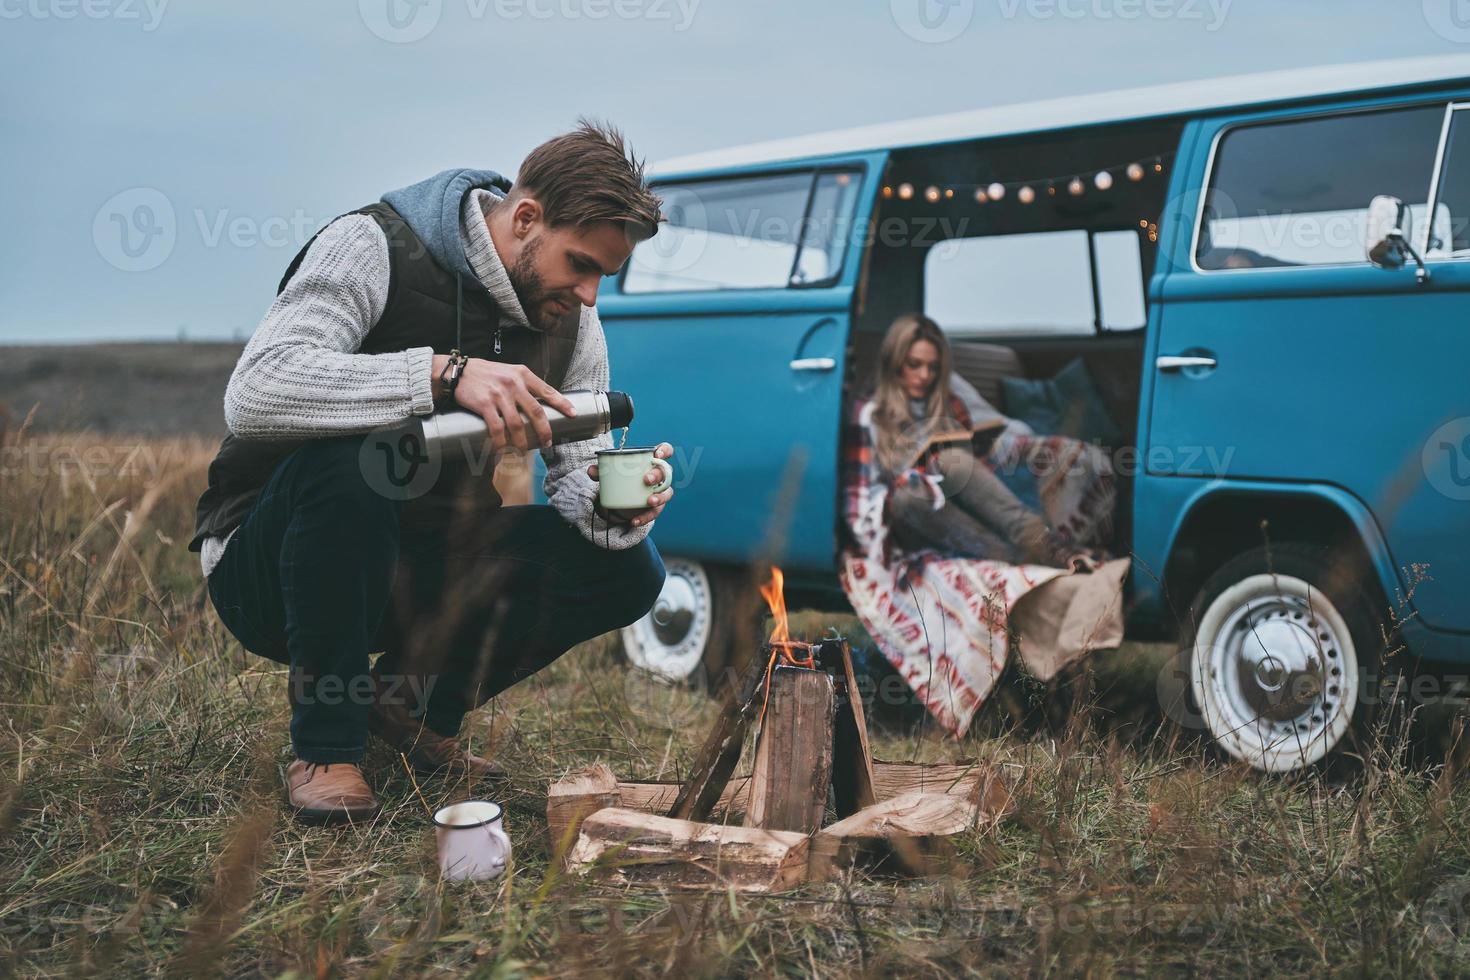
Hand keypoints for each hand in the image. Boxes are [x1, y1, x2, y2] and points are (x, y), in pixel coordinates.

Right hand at [433, 355, 575, 450]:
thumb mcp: (509, 372)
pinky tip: (503, 449)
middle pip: (536, 412)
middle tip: (548, 443)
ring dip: (523, 441)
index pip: (547, 390)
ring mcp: (499, 394)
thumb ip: (523, 384)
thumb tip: (540, 402)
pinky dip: (502, 442)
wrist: (458, 371)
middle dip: (545, 431)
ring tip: (524, 450)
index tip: (573, 414)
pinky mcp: (485, 404)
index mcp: (522, 374)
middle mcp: (513, 383)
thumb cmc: (485, 373)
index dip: (562, 403)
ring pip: (517, 424)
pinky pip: (497, 428)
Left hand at [588, 442, 673, 527]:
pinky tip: (635, 521)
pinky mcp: (656, 506)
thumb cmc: (622, 478)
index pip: (665, 451)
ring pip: (667, 493)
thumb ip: (601, 471)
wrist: (622, 497)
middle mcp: (660, 475)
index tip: (657, 454)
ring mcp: (660, 491)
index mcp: (652, 461)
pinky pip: (655, 512)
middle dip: (658, 475)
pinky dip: (646, 517)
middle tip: (646, 480)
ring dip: (659, 497)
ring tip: (649, 501)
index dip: (664, 451)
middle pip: (666, 472)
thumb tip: (591, 470)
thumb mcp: (610, 473)